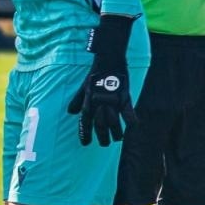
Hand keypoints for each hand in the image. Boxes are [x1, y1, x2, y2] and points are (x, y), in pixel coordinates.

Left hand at [66, 14, 138, 145]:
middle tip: (104, 144)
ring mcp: (111, 101)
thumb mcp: (83, 88)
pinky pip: (128, 111)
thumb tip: (70, 112)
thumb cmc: (95, 74)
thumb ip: (77, 100)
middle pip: (99, 125)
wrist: (107, 60)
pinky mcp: (123, 97)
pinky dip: (131, 120)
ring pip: (113, 122)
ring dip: (116, 133)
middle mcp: (98, 104)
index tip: (85, 144)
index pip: (85, 121)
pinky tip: (134, 127)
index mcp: (88, 102)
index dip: (84, 133)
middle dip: (102, 137)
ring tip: (117, 139)